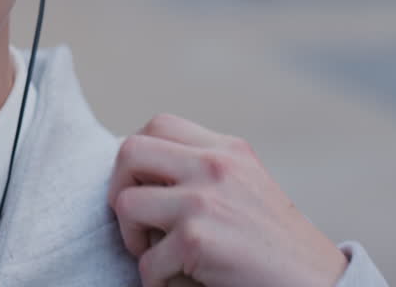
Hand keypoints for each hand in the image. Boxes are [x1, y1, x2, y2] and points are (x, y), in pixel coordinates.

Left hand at [108, 114, 346, 286]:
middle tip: (136, 223)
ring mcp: (204, 200)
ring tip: (159, 256)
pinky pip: (147, 262)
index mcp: (228, 150)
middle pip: (130, 152)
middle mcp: (215, 166)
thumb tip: (138, 176)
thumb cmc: (276, 248)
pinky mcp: (196, 240)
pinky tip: (185, 284)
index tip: (145, 190)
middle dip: (119, 190)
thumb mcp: (245, 189)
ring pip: (126, 206)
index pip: (158, 125)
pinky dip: (157, 281)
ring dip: (133, 239)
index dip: (139, 159)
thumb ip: (204, 173)